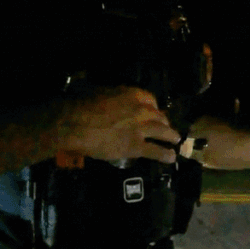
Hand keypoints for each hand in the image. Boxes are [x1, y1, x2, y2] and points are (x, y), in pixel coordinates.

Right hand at [58, 86, 179, 163]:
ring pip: (163, 132)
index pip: (151, 100)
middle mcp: (142, 110)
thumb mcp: (98, 91)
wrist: (74, 124)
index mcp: (133, 95)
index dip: (153, 108)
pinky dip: (165, 154)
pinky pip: (155, 151)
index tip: (153, 112)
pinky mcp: (136, 146)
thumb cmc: (80, 104)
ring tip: (175, 140)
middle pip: (159, 116)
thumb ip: (111, 95)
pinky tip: (170, 158)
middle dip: (163, 122)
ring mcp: (141, 129)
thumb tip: (108, 96)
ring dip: (171, 136)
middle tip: (165, 127)